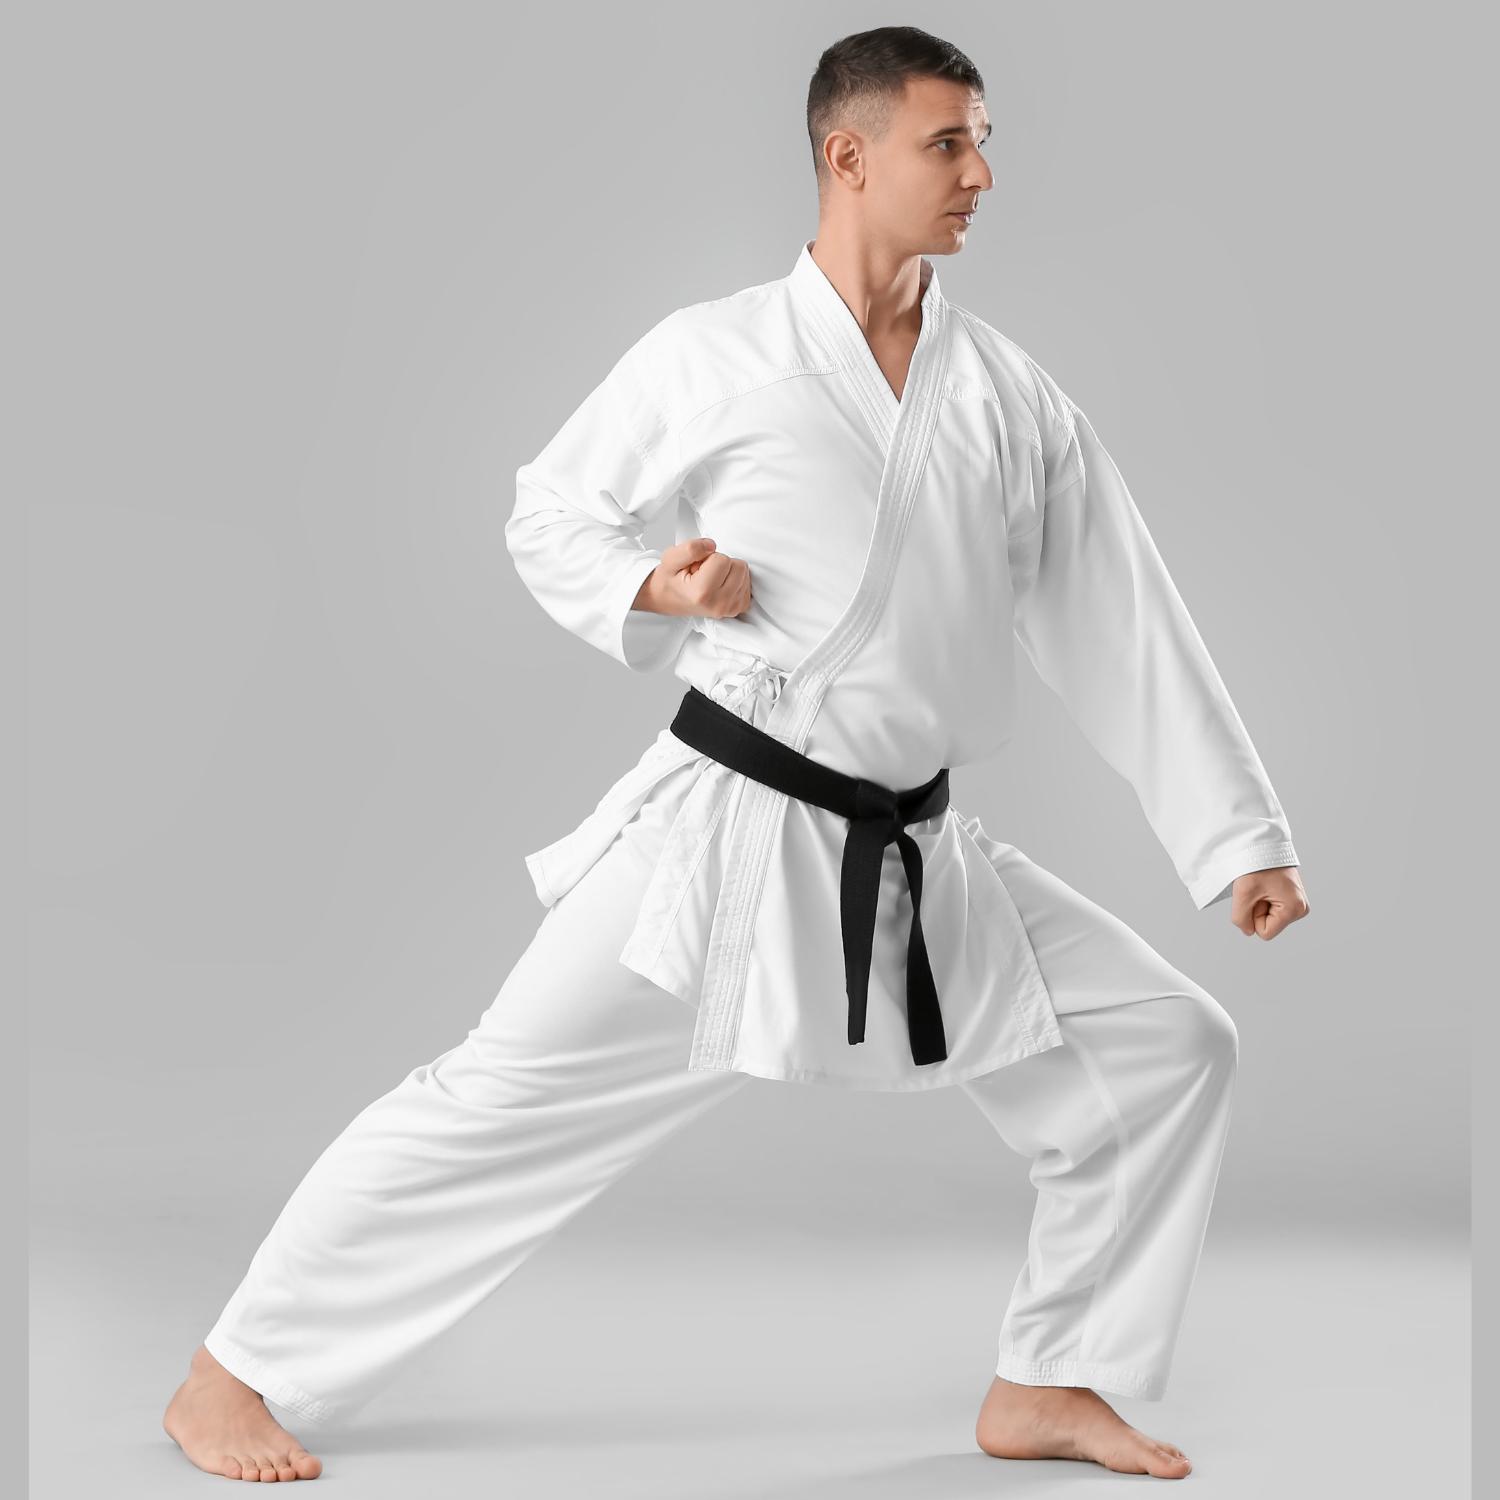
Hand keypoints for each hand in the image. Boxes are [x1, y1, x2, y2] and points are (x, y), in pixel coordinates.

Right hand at [634, 537, 752, 620]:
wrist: (666, 600)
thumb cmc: (669, 580)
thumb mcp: (669, 558)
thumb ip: (690, 548)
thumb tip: (712, 545)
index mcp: (702, 593)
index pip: (722, 559)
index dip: (708, 557)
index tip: (696, 567)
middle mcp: (719, 604)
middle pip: (739, 566)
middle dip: (721, 563)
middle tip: (703, 572)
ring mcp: (731, 608)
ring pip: (744, 573)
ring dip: (728, 571)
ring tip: (709, 579)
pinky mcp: (738, 608)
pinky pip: (747, 582)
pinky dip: (734, 579)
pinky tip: (718, 585)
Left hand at [1229, 866, 1308, 939]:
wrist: (1263, 843)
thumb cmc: (1256, 864)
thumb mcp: (1242, 894)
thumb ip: (1241, 919)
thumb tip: (1248, 931)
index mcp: (1295, 909)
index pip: (1264, 932)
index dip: (1253, 916)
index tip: (1257, 895)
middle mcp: (1301, 908)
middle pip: (1268, 925)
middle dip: (1257, 909)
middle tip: (1258, 888)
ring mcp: (1298, 902)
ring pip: (1269, 916)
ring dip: (1259, 902)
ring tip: (1262, 884)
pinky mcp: (1292, 897)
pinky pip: (1272, 907)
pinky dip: (1263, 897)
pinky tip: (1265, 884)